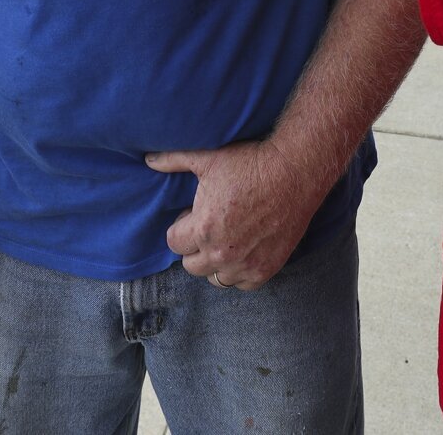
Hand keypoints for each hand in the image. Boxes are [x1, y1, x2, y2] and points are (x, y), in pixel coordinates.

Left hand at [145, 139, 325, 290]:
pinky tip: (245, 251)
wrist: (294, 173)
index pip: (174, 243)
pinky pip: (242, 284)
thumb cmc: (250, 164)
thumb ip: (173, 160)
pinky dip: (240, 272)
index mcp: (203, 229)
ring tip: (227, 240)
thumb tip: (148, 160)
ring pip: (216, 279)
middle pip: (191, 265)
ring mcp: (245, 264)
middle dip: (195, 247)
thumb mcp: (207, 158)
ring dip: (216, 263)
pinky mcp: (266, 269)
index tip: (194, 215)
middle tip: (211, 226)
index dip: (182, 227)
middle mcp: (222, 253)